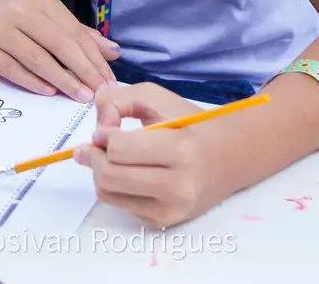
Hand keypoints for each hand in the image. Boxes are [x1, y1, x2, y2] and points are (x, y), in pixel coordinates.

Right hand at [0, 0, 119, 101]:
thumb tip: (114, 52)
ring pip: (37, 58)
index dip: (94, 58)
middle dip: (83, 70)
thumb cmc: (13, 20)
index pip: (75, 32)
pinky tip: (49, 92)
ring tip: (80, 96)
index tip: (110, 81)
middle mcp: (21, 11)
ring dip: (62, 79)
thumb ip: (78, 34)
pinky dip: (31, 81)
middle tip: (99, 93)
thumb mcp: (45, 18)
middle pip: (59, 44)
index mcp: (42, 2)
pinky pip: (11, 68)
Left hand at [73, 83, 220, 227]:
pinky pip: (120, 205)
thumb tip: (97, 133)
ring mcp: (170, 209)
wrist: (226, 157)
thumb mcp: (155, 97)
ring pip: (108, 194)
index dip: (103, 137)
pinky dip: (114, 187)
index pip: (119, 150)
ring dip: (99, 172)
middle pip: (110, 176)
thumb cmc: (188, 123)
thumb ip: (117, 101)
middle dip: (93, 157)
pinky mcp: (162, 221)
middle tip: (92, 145)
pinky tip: (127, 173)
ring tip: (107, 158)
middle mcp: (178, 186)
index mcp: (180, 150)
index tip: (104, 130)